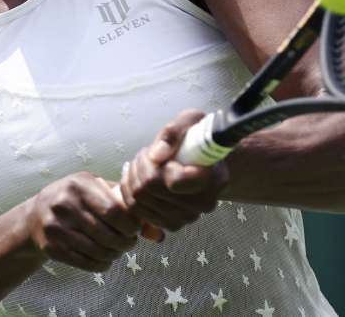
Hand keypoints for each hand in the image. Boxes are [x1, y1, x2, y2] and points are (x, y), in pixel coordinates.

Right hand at [25, 172, 140, 271]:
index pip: (115, 211)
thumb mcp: (97, 190)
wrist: (36, 215)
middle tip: (129, 242)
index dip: (131, 225)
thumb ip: (126, 205)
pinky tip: (105, 259)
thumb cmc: (77, 199)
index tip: (135, 228)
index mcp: (79, 185)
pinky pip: (85, 263)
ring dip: (114, 254)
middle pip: (108, 234)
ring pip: (97, 250)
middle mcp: (64, 204)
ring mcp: (55, 227)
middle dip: (125, 242)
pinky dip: (101, 264)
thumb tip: (158, 234)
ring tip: (118, 249)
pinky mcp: (51, 248)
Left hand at [119, 109, 229, 239]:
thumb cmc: (198, 136)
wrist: (205, 160)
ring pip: (139, 201)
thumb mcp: (191, 120)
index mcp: (214, 178)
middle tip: (147, 154)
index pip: (175, 182)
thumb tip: (156, 155)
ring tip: (143, 163)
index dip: (160, 165)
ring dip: (133, 177)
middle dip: (141, 166)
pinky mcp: (171, 224)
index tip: (165, 154)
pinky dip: (130, 192)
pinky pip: (136, 211)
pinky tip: (138, 178)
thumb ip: (174, 132)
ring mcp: (187, 217)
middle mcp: (204, 204)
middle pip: (150, 189)